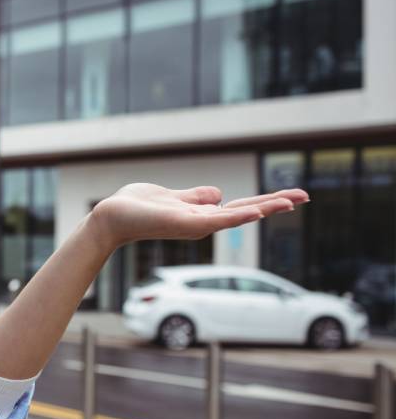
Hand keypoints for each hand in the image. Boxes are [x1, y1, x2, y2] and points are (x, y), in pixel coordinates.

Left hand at [90, 183, 309, 249]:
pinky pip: (217, 220)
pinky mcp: (185, 224)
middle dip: (275, 204)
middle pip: (246, 212)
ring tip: (293, 201)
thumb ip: (195, 197)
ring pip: (238, 216)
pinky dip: (237, 217)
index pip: (240, 207)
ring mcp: (195, 225)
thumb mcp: (173, 197)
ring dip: (266, 207)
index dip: (265, 202)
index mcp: (200, 214)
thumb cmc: (137, 207)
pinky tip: (258, 213)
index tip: (292, 197)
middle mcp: (202, 222)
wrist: (112, 216)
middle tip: (306, 196)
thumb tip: (218, 194)